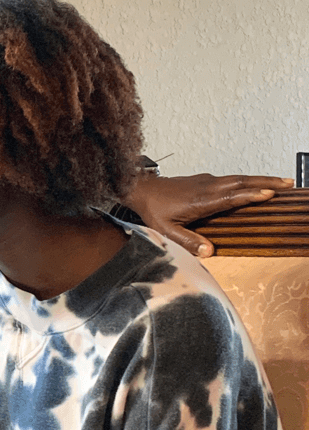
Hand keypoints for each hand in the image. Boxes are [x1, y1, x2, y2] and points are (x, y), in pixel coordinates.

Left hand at [124, 173, 293, 255]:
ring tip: (281, 183)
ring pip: (239, 178)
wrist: (142, 189)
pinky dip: (248, 180)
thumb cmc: (154, 210)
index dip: (249, 196)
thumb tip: (209, 251)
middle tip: (288, 185)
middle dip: (266, 183)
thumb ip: (187, 241)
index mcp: (200, 200)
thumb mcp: (166, 231)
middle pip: (241, 182)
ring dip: (261, 180)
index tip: (268, 195)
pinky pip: (232, 179)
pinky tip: (256, 184)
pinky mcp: (206, 180)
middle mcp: (207, 187)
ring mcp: (207, 181)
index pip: (230, 197)